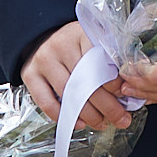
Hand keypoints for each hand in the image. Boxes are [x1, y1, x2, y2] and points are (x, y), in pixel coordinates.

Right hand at [19, 21, 133, 131]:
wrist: (42, 36)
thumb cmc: (75, 44)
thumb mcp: (94, 42)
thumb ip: (109, 61)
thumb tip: (126, 90)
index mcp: (81, 33)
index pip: (100, 61)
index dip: (114, 82)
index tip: (124, 95)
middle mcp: (60, 44)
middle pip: (87, 81)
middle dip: (108, 106)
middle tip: (121, 119)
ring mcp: (43, 60)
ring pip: (69, 94)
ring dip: (88, 114)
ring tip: (101, 123)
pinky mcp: (29, 74)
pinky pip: (46, 102)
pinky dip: (63, 116)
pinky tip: (79, 123)